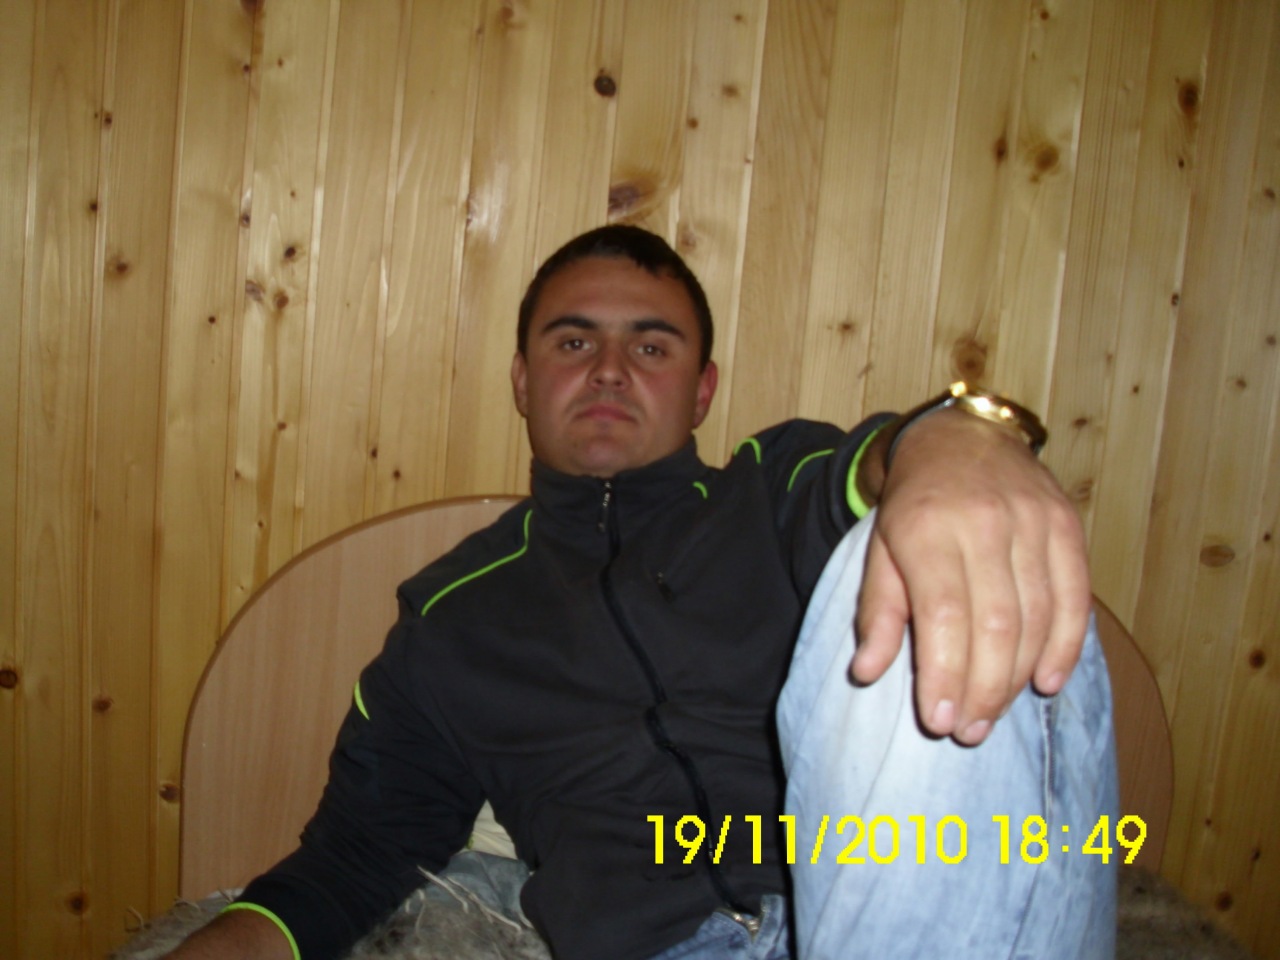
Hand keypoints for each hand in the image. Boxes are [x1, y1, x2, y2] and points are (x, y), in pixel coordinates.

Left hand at [850, 408, 1090, 744]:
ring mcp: (1031, 522)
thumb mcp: (879, 549)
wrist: (960, 438)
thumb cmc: (913, 506)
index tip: (939, 721)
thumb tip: (866, 672)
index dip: (946, 674)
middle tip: (968, 731)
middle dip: (983, 689)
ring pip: (1036, 617)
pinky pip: (1075, 597)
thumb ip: (876, 612)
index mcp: (926, 529)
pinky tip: (1046, 682)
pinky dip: (1065, 646)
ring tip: (994, 715)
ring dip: (1018, 677)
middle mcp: (983, 524)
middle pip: (996, 625)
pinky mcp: (1066, 524)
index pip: (944, 615)